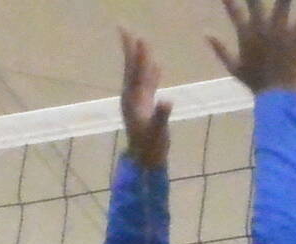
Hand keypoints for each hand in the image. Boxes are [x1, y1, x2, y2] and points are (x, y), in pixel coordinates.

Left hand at [119, 31, 172, 167]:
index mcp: (134, 100)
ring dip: (142, 60)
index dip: (137, 55)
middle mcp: (133, 97)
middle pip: (132, 69)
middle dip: (132, 51)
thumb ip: (161, 116)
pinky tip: (157, 67)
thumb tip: (168, 100)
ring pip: (139, 76)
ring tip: (144, 44)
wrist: (144, 161)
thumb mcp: (157, 132)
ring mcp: (138, 102)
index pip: (135, 72)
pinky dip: (151, 74)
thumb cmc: (151, 148)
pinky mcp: (144, 107)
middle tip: (128, 30)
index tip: (137, 37)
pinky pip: (147, 85)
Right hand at [209, 0, 295, 94]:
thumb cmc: (257, 84)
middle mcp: (260, 27)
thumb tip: (205, 32)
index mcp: (245, 33)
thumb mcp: (233, 67)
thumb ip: (219, 48)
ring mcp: (279, 30)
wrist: (278, 96)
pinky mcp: (295, 37)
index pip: (233, 8)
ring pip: (282, 2)